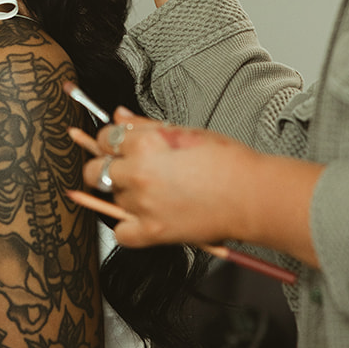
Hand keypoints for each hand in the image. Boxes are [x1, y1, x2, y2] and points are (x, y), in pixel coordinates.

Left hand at [72, 110, 259, 249]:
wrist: (252, 196)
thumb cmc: (227, 162)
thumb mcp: (185, 131)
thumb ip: (145, 124)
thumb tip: (119, 115)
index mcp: (146, 144)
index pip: (106, 138)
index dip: (111, 140)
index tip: (118, 145)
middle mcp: (139, 174)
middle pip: (96, 170)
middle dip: (105, 166)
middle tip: (125, 167)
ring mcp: (143, 205)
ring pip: (110, 198)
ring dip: (123, 193)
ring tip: (149, 190)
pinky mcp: (152, 232)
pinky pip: (120, 233)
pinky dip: (126, 226)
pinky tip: (142, 215)